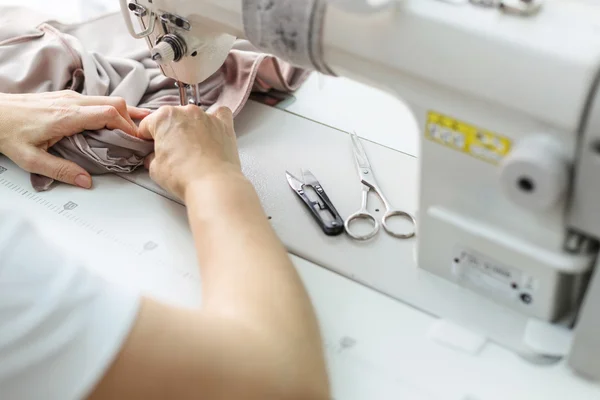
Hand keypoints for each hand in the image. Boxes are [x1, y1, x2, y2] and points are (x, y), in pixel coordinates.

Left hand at [0, 91, 150, 187]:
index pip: (109, 113)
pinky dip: (111, 110)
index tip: (136, 140)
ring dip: (123, 113)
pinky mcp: (66, 97)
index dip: (127, 126)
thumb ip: (60, 170)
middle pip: (115, 102)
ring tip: (134, 129)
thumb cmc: (7, 132)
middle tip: (140, 136)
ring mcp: (69, 96)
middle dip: (132, 118)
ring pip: (108, 99)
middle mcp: (71, 102)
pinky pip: (97, 100)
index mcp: (67, 116)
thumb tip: (85, 181)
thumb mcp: (31, 159)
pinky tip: (114, 121)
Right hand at [138, 105, 240, 199]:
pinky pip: (220, 115)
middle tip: (171, 152)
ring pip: (194, 117)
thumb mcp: (155, 169)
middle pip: (172, 119)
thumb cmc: (184, 176)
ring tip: (192, 150)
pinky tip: (212, 133)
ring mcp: (207, 117)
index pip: (148, 124)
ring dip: (191, 129)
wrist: (213, 184)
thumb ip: (152, 157)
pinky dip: (214, 123)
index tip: (150, 146)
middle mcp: (187, 112)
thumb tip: (155, 157)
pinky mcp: (224, 126)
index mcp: (164, 117)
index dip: (146, 138)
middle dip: (169, 133)